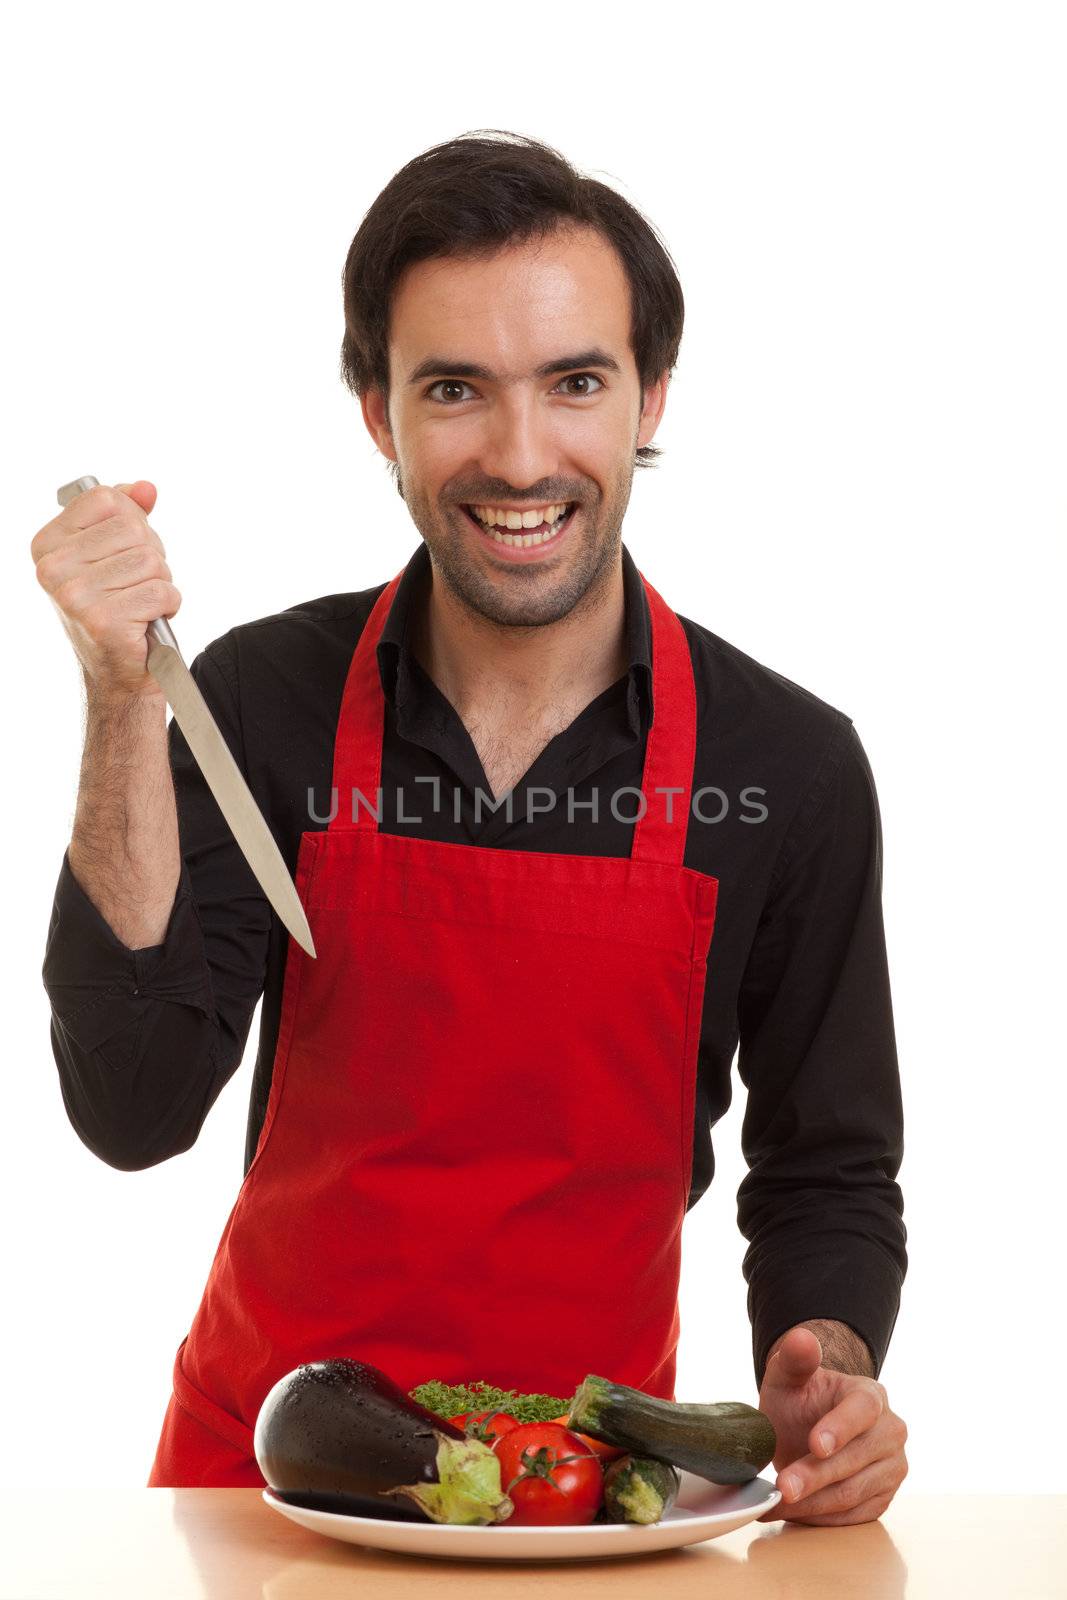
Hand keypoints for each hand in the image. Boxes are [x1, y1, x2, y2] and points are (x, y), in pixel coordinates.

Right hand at [31, 480, 177, 700]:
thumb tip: (146, 488)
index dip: (133, 522)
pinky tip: (147, 621)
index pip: (106, 499)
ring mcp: (75, 596)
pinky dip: (168, 605)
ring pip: (151, 561)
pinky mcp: (104, 621)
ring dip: (160, 583)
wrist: (120, 671)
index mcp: (47, 545)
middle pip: (133, 530)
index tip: (124, 551)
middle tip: (136, 585)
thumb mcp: (116, 553)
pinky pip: (162, 591)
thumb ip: (128, 514)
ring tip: (141, 604)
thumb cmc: (118, 607)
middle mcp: (53, 570)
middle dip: (151, 557)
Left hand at [756, 1326, 907, 1525]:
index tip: (814, 1444)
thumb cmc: (800, 1400)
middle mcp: (890, 1431)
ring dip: (812, 1504)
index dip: (840, 1429)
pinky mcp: (884, 1497)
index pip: (862, 1411)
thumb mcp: (788, 1376)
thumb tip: (801, 1338)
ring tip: (777, 1504)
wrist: (810, 1426)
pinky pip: (853, 1516)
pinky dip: (820, 1518)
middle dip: (814, 1476)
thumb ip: (794, 1358)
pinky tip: (793, 1513)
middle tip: (781, 1487)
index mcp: (871, 1395)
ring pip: (852, 1493)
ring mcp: (892, 1467)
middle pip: (854, 1460)